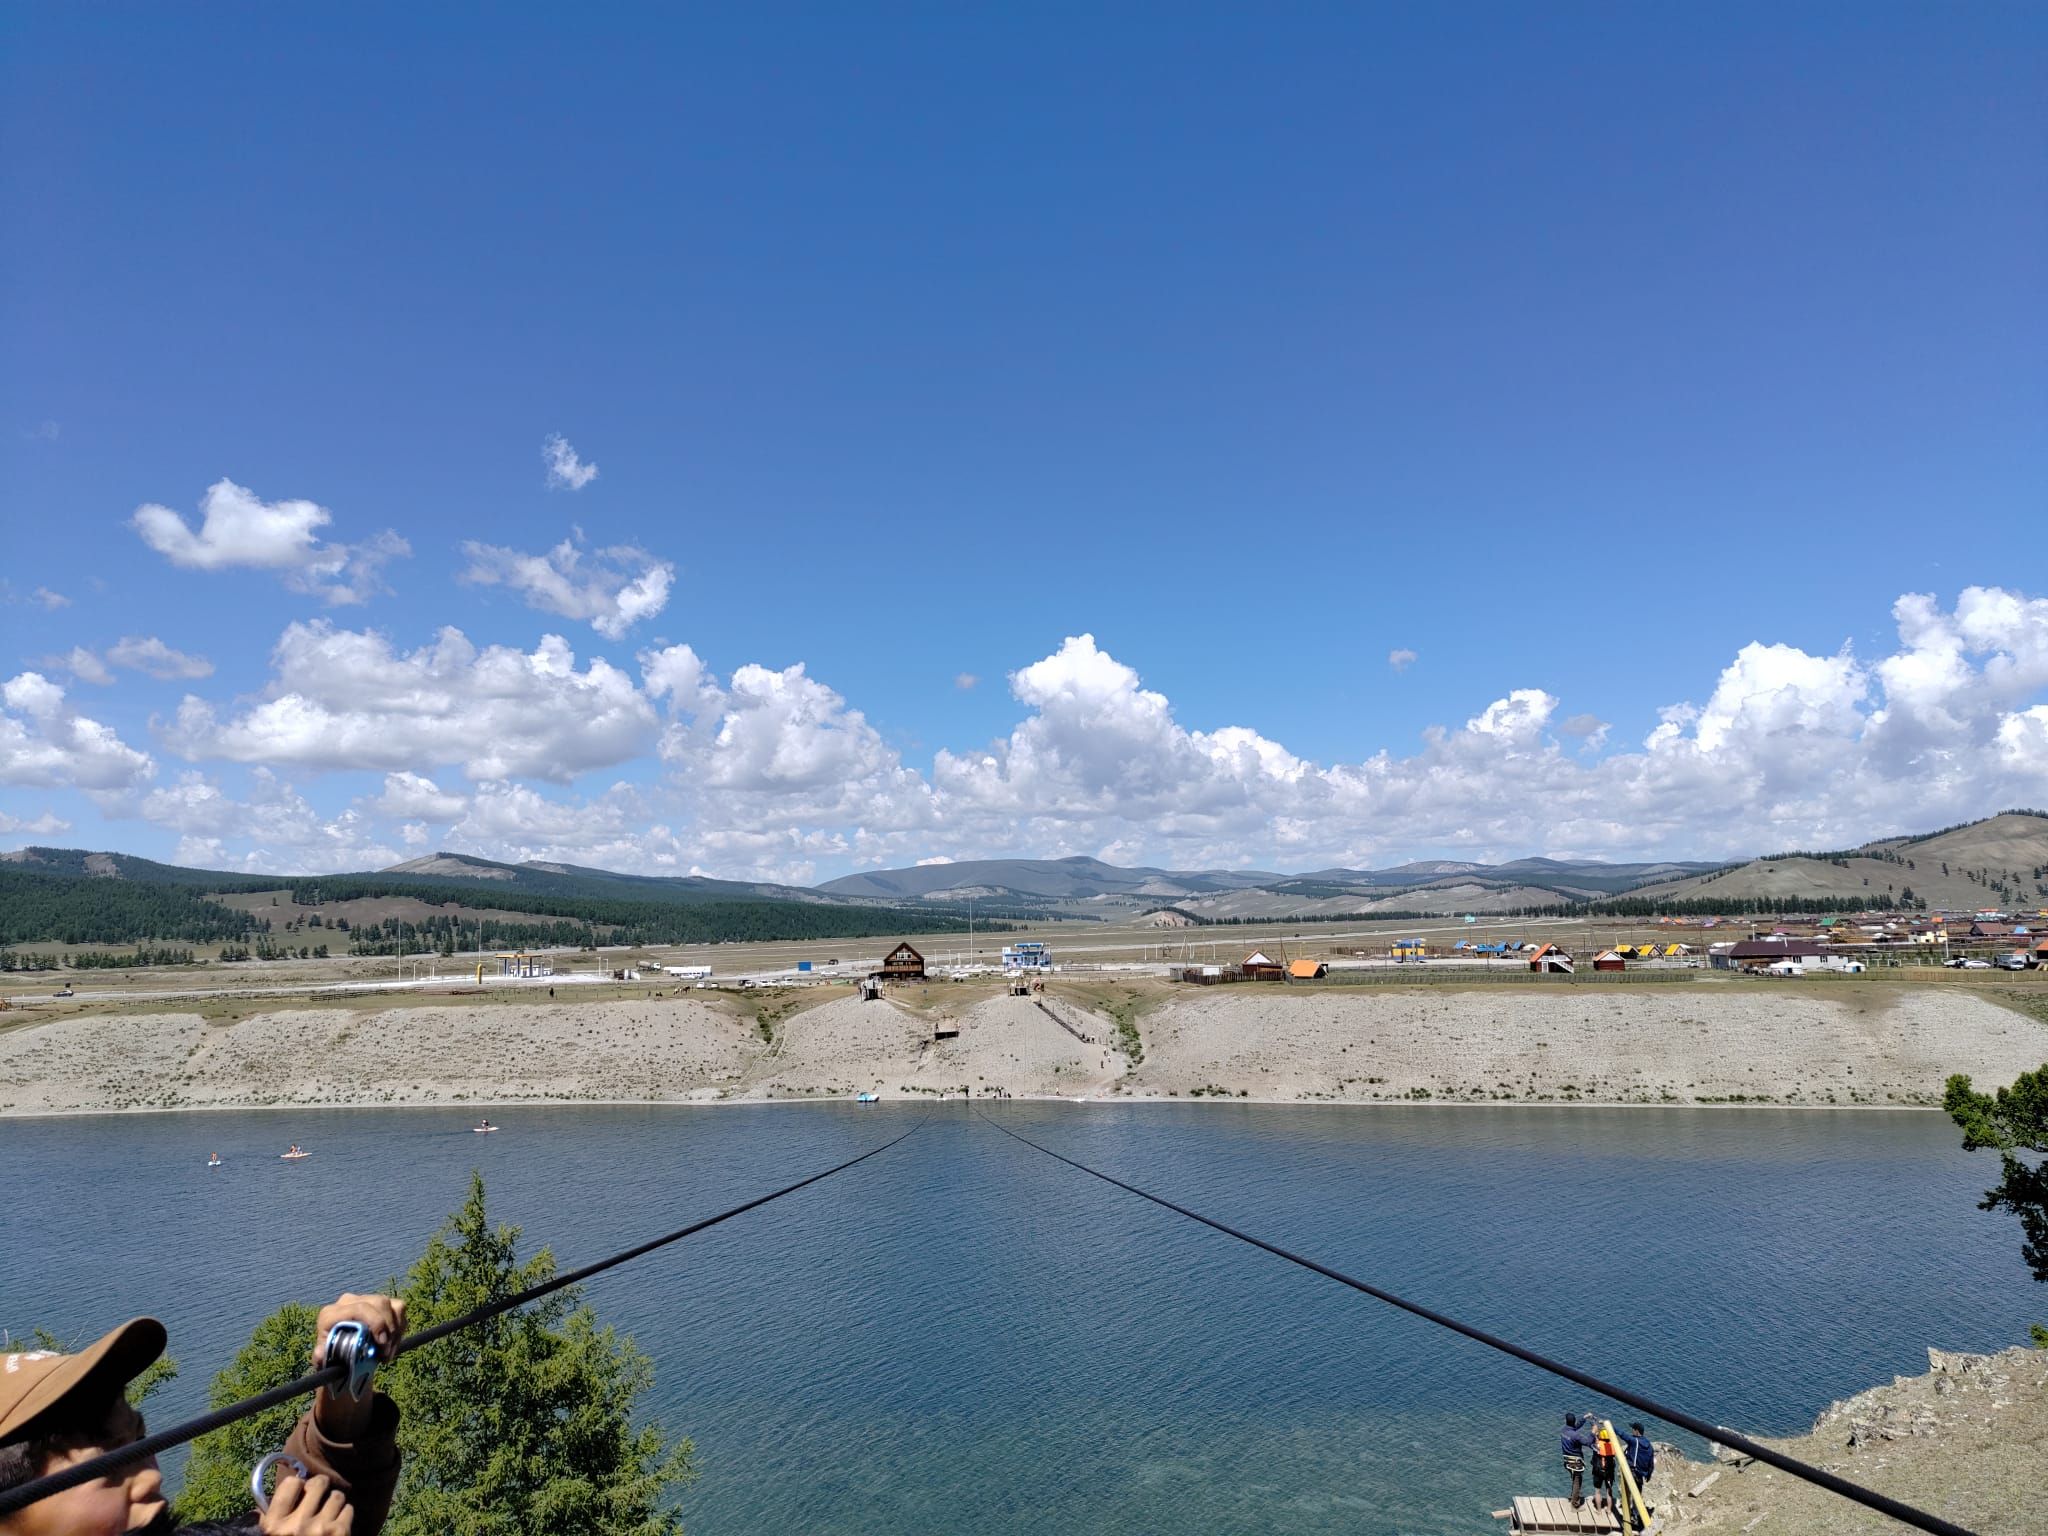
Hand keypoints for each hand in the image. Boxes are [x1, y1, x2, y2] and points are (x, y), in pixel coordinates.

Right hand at [260, 1471, 352, 1534]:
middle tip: (318, 1495)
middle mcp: (296, 1526)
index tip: (300, 1490)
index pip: (291, 1483)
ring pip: (336, 1496)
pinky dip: (343, 1516)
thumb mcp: (267, 1535)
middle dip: (320, 1488)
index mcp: (273, 1526)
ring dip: (333, 1503)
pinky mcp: (341, 1533)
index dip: (297, 1485)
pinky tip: (335, 1526)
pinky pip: (348, 1509)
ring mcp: (320, 1529)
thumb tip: (268, 1496)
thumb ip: (268, 1517)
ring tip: (327, 1513)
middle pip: (318, 1483)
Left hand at [311, 1293, 406, 1438]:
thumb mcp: (324, 1359)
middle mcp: (348, 1302)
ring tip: (388, 1352)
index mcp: (332, 1313)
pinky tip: (393, 1342)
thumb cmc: (330, 1356)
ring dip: (395, 1330)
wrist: (339, 1354)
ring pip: (391, 1305)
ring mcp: (366, 1300)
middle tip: (386, 1351)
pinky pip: (398, 1307)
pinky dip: (400, 1326)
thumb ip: (320, 1356)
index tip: (382, 1342)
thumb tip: (320, 1355)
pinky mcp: (380, 1303)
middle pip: (379, 1303)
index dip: (376, 1322)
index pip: (359, 1309)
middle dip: (388, 1327)